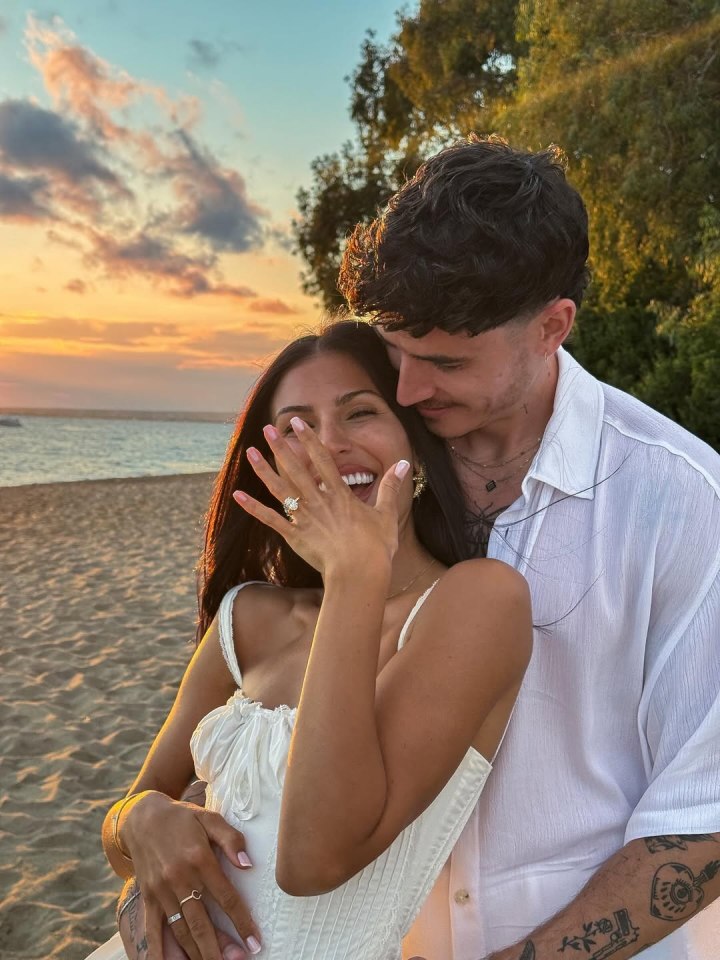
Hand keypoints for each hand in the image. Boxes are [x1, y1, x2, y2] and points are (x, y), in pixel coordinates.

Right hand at [122, 792, 260, 959]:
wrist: (143, 817)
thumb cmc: (182, 818)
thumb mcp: (209, 818)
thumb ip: (230, 839)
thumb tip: (247, 863)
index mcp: (199, 859)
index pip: (225, 897)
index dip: (241, 922)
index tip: (254, 942)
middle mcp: (179, 879)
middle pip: (202, 921)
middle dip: (220, 948)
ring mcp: (161, 892)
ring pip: (181, 930)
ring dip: (197, 952)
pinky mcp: (148, 899)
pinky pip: (153, 931)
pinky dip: (160, 953)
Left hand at [233, 418, 409, 577]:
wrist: (359, 572)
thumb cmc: (376, 546)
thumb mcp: (387, 513)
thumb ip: (391, 486)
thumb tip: (404, 464)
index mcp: (340, 494)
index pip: (322, 460)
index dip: (310, 440)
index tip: (299, 423)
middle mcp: (319, 501)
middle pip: (296, 469)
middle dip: (282, 447)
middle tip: (268, 429)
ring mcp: (305, 518)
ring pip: (280, 489)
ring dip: (264, 470)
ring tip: (250, 452)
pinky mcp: (294, 536)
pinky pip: (271, 519)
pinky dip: (254, 508)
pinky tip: (238, 496)